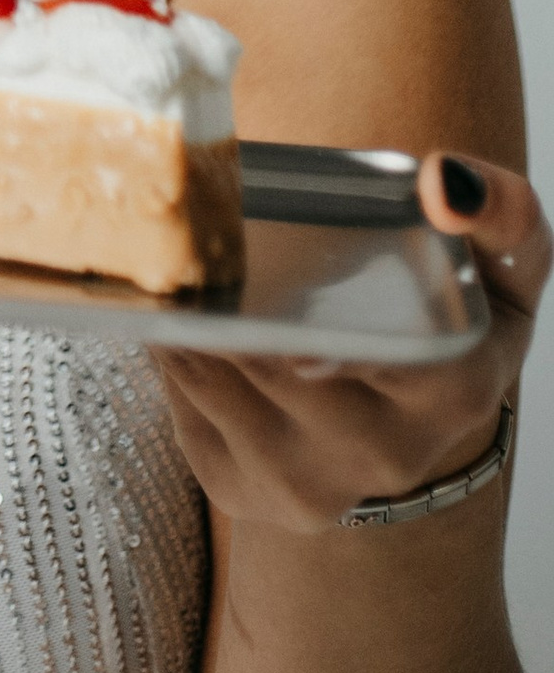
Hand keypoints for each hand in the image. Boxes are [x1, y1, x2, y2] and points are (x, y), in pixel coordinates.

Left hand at [159, 152, 542, 533]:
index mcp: (453, 394)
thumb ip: (503, 212)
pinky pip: (181, 409)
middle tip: (193, 247)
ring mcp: (308, 485)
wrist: (402, 417)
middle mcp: (384, 454)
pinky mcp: (239, 491)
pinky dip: (170, 356)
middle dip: (227, 308)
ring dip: (184, 321)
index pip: (386, 360)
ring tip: (176, 273)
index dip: (324, 338)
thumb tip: (446, 182)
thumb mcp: (502, 269)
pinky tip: (180, 324)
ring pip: (216, 385)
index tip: (281, 313)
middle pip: (279, 371)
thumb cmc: (448, 317)